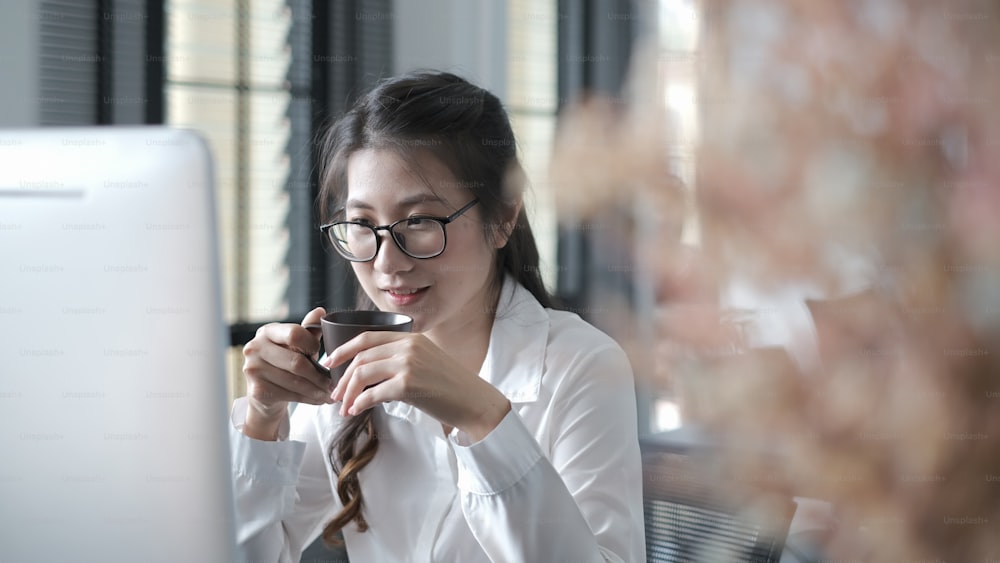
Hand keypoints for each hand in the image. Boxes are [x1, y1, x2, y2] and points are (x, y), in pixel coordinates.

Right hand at [241, 307, 332, 439]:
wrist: (266, 395)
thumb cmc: (285, 364)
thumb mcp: (297, 346)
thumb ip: (308, 330)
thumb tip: (321, 311)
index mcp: (267, 332)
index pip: (294, 333)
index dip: (313, 345)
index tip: (326, 356)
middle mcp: (255, 348)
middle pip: (296, 362)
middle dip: (320, 375)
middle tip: (335, 383)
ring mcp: (252, 370)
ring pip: (295, 381)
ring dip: (318, 390)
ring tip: (331, 394)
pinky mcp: (256, 391)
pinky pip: (290, 395)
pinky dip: (309, 399)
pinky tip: (319, 400)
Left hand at [327, 332, 510, 441]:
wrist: (474, 402)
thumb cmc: (450, 387)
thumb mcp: (425, 362)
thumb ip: (400, 360)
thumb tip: (368, 374)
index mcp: (410, 338)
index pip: (367, 337)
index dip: (344, 349)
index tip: (330, 363)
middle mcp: (408, 346)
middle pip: (361, 357)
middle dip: (342, 377)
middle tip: (335, 394)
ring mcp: (408, 363)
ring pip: (362, 374)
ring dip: (348, 393)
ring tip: (345, 407)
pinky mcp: (408, 384)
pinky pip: (373, 393)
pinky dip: (360, 403)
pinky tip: (357, 411)